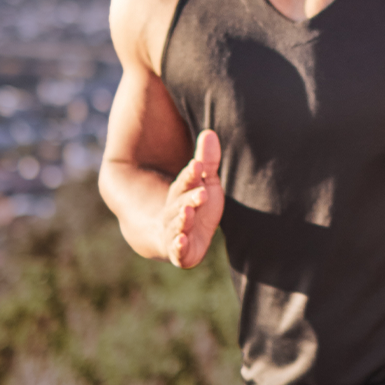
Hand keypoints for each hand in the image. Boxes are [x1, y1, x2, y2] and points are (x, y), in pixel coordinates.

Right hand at [162, 129, 222, 267]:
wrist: (174, 236)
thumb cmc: (195, 205)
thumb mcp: (205, 182)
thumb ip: (208, 161)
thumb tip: (210, 132)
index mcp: (182, 193)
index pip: (186, 182)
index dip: (191, 175)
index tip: (197, 166)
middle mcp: (175, 211)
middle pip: (181, 203)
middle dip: (190, 198)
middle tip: (202, 192)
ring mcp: (175, 231)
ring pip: (177, 225)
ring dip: (182, 219)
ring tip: (188, 212)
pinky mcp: (180, 252)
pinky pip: (178, 250)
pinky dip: (179, 247)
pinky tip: (182, 241)